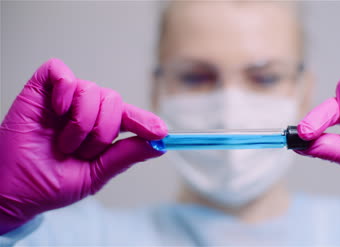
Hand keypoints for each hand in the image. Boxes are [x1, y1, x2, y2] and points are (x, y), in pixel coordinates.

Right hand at [0, 59, 166, 233]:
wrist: (14, 189)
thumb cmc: (50, 183)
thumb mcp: (94, 175)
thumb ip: (124, 157)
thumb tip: (158, 145)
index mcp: (102, 130)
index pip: (130, 116)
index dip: (145, 120)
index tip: (161, 132)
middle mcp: (86, 111)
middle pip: (113, 101)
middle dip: (101, 132)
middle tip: (78, 151)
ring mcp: (64, 99)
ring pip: (91, 90)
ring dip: (80, 122)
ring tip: (62, 142)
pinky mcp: (41, 89)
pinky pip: (61, 73)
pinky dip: (63, 91)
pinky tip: (56, 112)